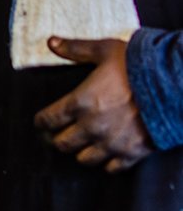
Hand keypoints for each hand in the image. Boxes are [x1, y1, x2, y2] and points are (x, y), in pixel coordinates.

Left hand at [33, 36, 152, 172]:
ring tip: (83, 144)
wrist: (173, 83)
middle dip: (57, 139)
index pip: (48, 120)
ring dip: (80, 152)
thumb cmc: (138, 65)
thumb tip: (51, 42)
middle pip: (62, 144)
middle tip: (58, 135)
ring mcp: (111, 143)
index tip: (41, 121)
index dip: (41, 121)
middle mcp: (92, 127)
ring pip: (84, 160)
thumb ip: (76, 49)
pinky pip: (111, 168)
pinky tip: (107, 154)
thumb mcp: (105, 50)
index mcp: (80, 102)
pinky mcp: (130, 153)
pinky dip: (106, 163)